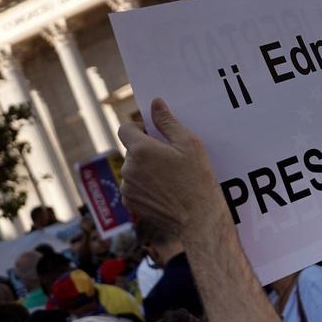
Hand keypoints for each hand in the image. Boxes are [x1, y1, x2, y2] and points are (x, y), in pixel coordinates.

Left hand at [118, 99, 231, 241]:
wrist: (197, 219)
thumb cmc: (197, 179)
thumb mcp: (189, 144)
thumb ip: (168, 122)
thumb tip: (155, 103)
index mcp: (140, 150)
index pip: (124, 128)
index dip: (137, 128)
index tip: (152, 133)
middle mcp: (128, 168)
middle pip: (131, 151)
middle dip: (146, 151)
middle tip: (170, 159)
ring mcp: (127, 187)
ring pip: (132, 170)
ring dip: (144, 169)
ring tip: (169, 178)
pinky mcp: (130, 204)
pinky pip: (133, 187)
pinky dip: (144, 186)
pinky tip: (164, 191)